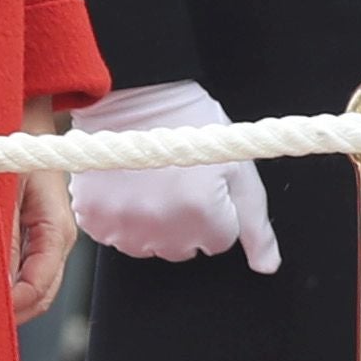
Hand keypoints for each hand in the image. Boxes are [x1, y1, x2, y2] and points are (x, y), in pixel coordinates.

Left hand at [8, 103, 72, 322]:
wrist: (19, 117)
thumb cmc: (9, 145)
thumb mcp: (2, 188)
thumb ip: (2, 236)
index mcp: (57, 229)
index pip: (39, 286)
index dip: (11, 306)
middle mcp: (56, 239)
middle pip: (38, 295)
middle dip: (8, 312)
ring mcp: (47, 239)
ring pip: (31, 288)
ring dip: (4, 299)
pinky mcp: (33, 235)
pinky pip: (22, 272)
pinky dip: (2, 283)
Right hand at [67, 79, 275, 270]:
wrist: (139, 94)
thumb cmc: (193, 124)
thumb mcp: (239, 170)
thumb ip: (256, 226)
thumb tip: (266, 266)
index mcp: (203, 217)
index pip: (220, 242)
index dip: (217, 212)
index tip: (206, 186)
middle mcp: (162, 229)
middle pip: (183, 249)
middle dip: (186, 223)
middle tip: (179, 182)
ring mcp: (124, 225)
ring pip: (148, 247)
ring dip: (152, 225)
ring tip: (153, 184)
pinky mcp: (94, 218)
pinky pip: (112, 237)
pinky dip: (119, 219)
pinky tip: (129, 188)